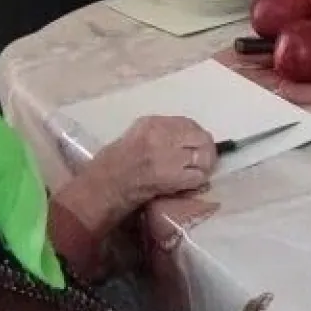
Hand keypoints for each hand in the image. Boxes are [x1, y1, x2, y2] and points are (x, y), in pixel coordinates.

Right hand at [74, 116, 216, 224]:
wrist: (104, 186)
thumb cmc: (115, 162)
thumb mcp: (137, 134)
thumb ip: (162, 132)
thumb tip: (188, 136)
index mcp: (153, 124)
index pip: (188, 123)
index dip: (198, 134)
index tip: (199, 143)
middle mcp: (162, 136)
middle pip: (201, 138)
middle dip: (206, 149)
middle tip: (205, 158)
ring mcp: (167, 157)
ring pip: (203, 157)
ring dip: (205, 165)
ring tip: (199, 170)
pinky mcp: (171, 178)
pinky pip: (197, 177)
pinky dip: (199, 180)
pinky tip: (191, 182)